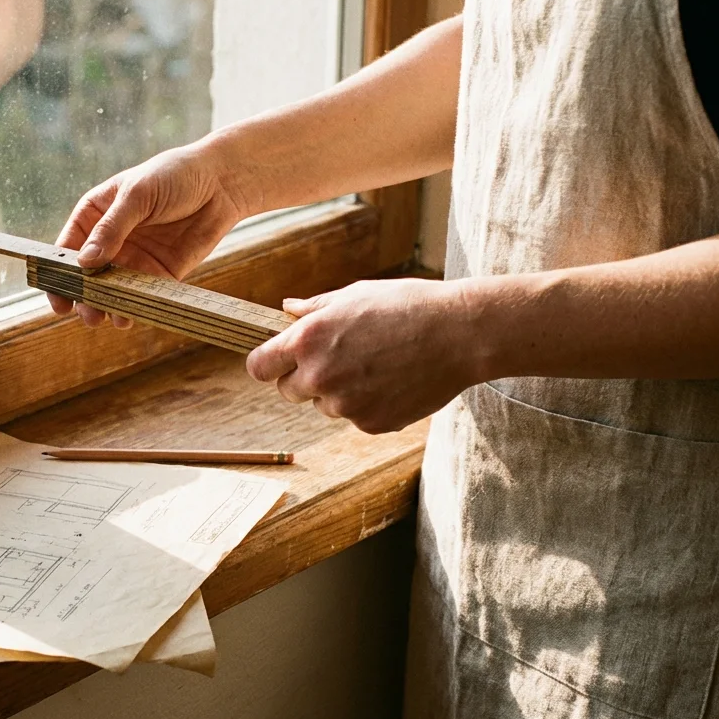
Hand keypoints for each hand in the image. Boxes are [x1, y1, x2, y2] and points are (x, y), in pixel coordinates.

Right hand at [51, 143, 250, 327]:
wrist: (222, 182)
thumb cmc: (175, 175)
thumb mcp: (138, 194)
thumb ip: (112, 228)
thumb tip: (84, 262)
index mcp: (96, 214)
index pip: (69, 246)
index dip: (59, 271)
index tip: (56, 295)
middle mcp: (112, 240)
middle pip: (88, 275)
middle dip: (84, 296)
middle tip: (87, 314)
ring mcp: (135, 258)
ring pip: (113, 290)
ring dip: (108, 306)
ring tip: (108, 317)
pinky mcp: (160, 273)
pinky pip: (143, 294)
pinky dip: (135, 307)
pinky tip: (131, 315)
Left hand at [245, 278, 484, 433]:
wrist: (459, 335)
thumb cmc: (407, 306)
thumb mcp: (355, 295)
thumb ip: (314, 309)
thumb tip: (286, 310)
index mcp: (307, 340)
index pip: (259, 367)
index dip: (267, 364)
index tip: (276, 361)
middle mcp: (319, 376)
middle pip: (288, 391)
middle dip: (303, 378)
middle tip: (336, 359)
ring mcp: (344, 405)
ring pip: (324, 405)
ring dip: (338, 392)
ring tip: (375, 364)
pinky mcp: (369, 424)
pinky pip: (355, 418)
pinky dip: (367, 405)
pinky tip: (393, 381)